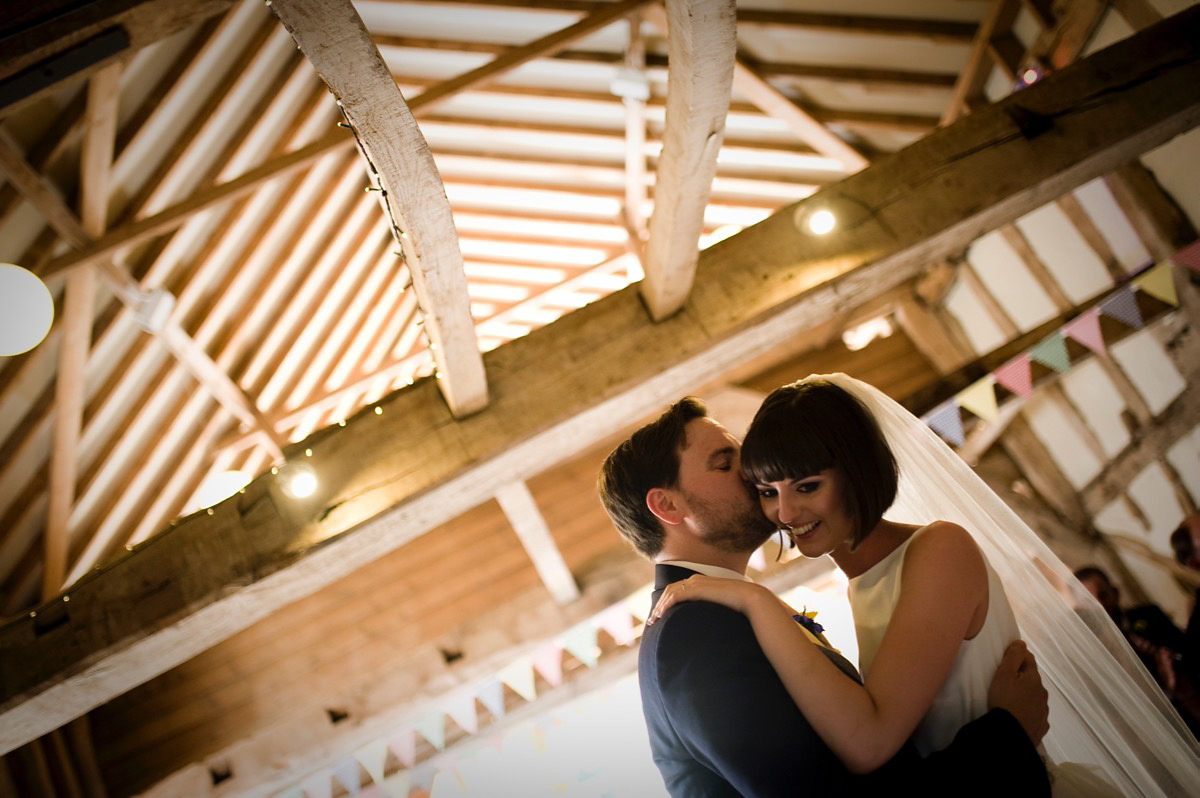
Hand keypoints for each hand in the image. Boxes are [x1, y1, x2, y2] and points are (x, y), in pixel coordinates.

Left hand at [647, 575, 768, 624]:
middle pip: (669, 591)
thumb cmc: (737, 605)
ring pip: (669, 594)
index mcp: (699, 583)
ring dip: (659, 607)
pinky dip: (666, 605)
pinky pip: (675, 596)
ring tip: (653, 621)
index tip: (659, 617)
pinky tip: (661, 615)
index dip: (665, 603)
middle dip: (658, 606)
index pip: (676, 591)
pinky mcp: (697, 589)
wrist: (748, 598)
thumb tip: (706, 624)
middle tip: (651, 621)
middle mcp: (695, 580)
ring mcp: (695, 583)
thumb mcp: (718, 607)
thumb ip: (708, 610)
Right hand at [987, 640, 1049, 744]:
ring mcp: (1043, 711)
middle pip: (1033, 680)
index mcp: (1033, 679)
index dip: (1019, 655)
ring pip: (1035, 697)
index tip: (1010, 655)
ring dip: (1027, 695)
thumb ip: (1013, 656)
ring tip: (1013, 699)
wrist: (1010, 735)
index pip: (1029, 660)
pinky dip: (1030, 712)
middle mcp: (1042, 693)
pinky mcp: (1041, 727)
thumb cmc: (1004, 700)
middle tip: (1008, 679)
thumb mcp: (1003, 674)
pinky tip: (1021, 716)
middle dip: (1023, 677)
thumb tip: (1022, 643)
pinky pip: (1036, 715)